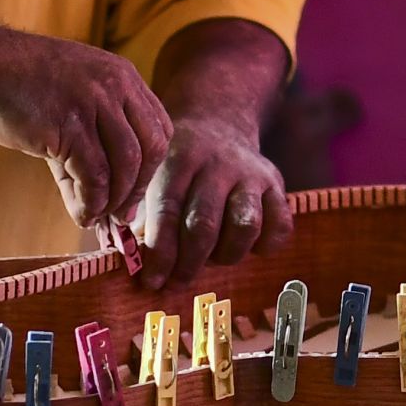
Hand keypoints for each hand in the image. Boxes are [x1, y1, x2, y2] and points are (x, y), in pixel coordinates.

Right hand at [0, 29, 172, 228]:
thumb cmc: (17, 85)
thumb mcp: (69, 104)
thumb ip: (89, 148)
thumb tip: (99, 206)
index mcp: (122, 76)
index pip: (159, 129)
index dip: (150, 168)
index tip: (132, 193)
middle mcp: (114, 87)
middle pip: (151, 149)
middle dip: (138, 189)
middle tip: (121, 216)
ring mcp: (92, 103)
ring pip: (125, 165)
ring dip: (114, 200)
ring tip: (97, 217)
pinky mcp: (67, 125)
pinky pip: (94, 175)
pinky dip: (92, 202)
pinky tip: (81, 214)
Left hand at [131, 112, 292, 289]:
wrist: (216, 122)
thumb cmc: (174, 163)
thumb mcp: (149, 174)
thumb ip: (133, 213)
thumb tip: (125, 259)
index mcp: (178, 159)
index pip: (167, 213)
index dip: (159, 254)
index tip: (152, 281)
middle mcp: (217, 164)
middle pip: (205, 225)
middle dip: (189, 264)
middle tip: (177, 283)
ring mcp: (250, 173)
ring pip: (246, 226)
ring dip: (226, 255)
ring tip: (212, 259)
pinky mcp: (275, 183)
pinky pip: (280, 225)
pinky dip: (265, 246)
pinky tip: (246, 247)